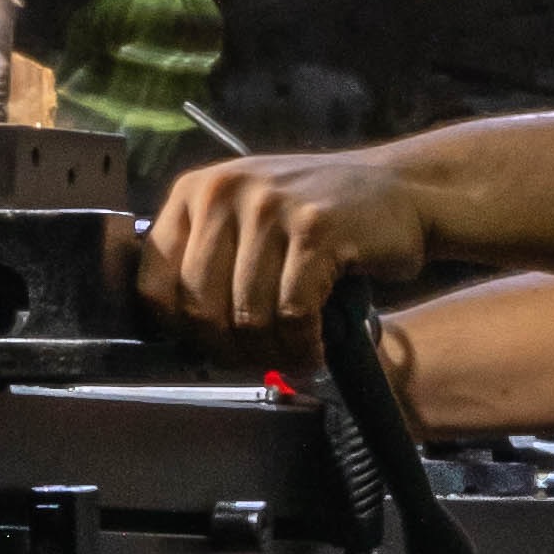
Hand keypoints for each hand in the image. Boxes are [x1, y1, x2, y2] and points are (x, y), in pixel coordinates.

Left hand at [144, 141, 441, 342]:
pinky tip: (314, 348)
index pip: (154, 285)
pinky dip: (302, 345)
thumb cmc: (319, 216)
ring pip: (247, 315)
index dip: (181, 334)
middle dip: (230, 352)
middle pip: (200, 307)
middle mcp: (224, 192)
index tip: (210, 351)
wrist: (399, 190)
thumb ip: (207, 260)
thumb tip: (179, 335)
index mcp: (195, 192)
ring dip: (272, 354)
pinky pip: (292, 312)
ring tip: (292, 359)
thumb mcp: (247, 218)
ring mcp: (270, 206)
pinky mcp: (316, 228)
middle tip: (258, 363)